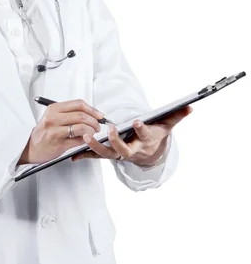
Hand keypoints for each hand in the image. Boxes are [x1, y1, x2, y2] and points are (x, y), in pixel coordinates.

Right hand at [17, 99, 103, 164]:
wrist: (31, 147)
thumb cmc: (44, 132)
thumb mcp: (53, 117)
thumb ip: (69, 113)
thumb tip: (91, 112)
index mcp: (53, 109)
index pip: (78, 104)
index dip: (92, 109)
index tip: (99, 115)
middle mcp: (53, 118)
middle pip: (81, 115)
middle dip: (94, 121)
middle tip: (97, 125)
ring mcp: (55, 131)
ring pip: (81, 127)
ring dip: (91, 130)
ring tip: (92, 133)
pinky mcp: (58, 144)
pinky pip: (78, 140)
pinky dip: (86, 139)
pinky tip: (86, 139)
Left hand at [71, 105, 192, 163]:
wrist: (150, 154)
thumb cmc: (156, 136)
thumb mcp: (167, 125)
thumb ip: (177, 116)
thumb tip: (190, 107)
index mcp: (145, 140)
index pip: (144, 134)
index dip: (141, 129)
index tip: (137, 121)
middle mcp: (132, 149)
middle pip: (123, 150)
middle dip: (115, 141)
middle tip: (108, 130)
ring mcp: (119, 153)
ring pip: (106, 154)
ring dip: (95, 146)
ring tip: (85, 136)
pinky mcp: (109, 154)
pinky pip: (96, 156)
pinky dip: (85, 155)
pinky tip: (73, 154)